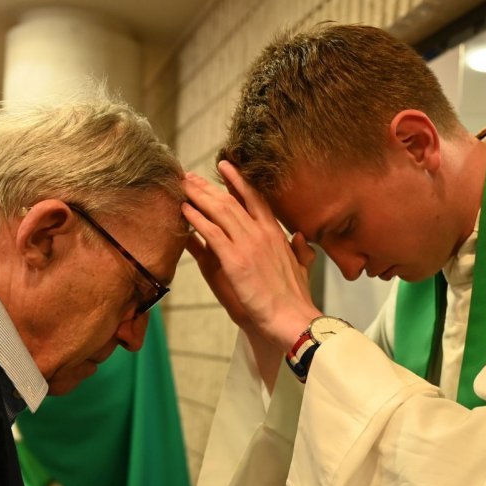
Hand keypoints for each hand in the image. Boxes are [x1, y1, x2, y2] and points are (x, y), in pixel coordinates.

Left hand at [182, 162, 320, 351]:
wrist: (293, 318)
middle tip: (191, 175)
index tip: (225, 167)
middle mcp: (262, 233)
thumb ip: (300, 250)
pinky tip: (184, 210)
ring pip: (220, 211)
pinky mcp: (235, 260)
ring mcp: (248, 244)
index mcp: (276, 234)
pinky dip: (197, 219)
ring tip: (183, 185)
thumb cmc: (296, 299)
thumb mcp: (303, 268)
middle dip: (209, 186)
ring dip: (198, 196)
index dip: (239, 181)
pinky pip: (211, 233)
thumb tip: (299, 237)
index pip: (255, 199)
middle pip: (231, 200)